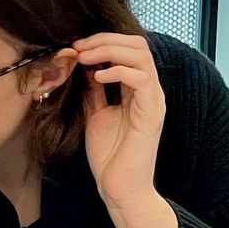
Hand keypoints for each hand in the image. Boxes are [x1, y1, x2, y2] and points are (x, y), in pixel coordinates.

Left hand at [73, 33, 165, 211]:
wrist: (119, 187)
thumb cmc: (109, 156)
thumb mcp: (95, 115)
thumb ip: (92, 92)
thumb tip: (83, 68)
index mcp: (136, 89)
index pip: (127, 49)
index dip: (102, 42)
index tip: (75, 46)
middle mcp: (149, 90)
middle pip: (137, 44)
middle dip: (105, 40)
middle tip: (78, 46)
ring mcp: (153, 100)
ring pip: (141, 55)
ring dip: (109, 50)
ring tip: (84, 57)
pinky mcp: (152, 113)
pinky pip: (142, 79)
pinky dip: (119, 71)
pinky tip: (98, 77)